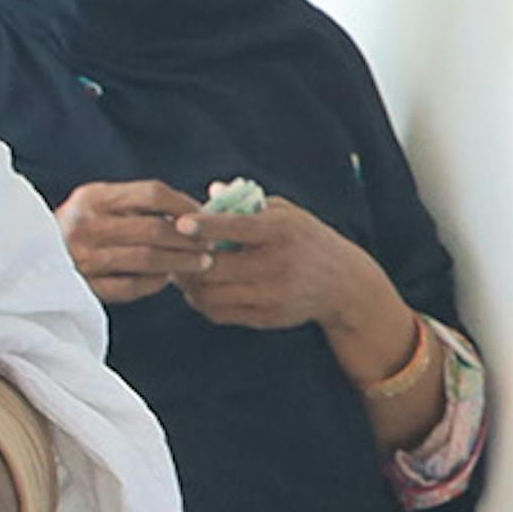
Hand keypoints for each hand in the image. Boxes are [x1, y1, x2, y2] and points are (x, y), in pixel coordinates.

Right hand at [51, 179, 212, 304]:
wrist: (26, 262)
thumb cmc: (79, 230)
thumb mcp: (97, 205)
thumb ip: (135, 204)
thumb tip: (193, 212)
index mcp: (92, 198)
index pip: (150, 193)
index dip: (184, 205)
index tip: (203, 216)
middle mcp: (85, 225)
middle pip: (153, 229)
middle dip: (189, 239)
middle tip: (211, 245)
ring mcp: (84, 258)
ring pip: (147, 260)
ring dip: (181, 262)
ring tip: (202, 263)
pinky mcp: (86, 287)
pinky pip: (133, 285)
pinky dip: (156, 283)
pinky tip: (168, 279)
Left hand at [175, 187, 387, 344]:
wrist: (344, 285)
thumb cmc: (307, 240)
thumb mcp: (287, 214)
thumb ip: (248, 203)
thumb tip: (210, 193)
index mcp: (281, 231)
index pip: (237, 228)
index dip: (206, 226)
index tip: (180, 222)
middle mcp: (277, 265)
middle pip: (216, 267)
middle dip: (186, 259)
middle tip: (169, 250)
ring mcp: (272, 295)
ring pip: (213, 294)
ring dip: (189, 284)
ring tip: (179, 271)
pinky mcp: (267, 318)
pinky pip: (221, 313)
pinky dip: (202, 302)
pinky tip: (199, 289)